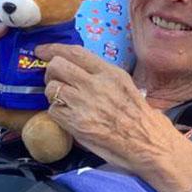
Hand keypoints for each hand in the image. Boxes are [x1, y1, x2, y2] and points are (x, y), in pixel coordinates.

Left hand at [37, 44, 182, 171]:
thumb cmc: (140, 118)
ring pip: (51, 88)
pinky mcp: (77, 123)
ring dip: (53, 95)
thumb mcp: (126, 85)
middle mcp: (95, 84)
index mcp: (109, 73)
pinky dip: (56, 113)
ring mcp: (84, 103)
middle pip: (57, 66)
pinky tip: (67, 117)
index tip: (42, 50)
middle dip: (50, 73)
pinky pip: (53, 110)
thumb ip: (103, 75)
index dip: (53, 49)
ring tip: (63, 102)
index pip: (74, 52)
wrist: (148, 143)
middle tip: (55, 81)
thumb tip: (79, 70)